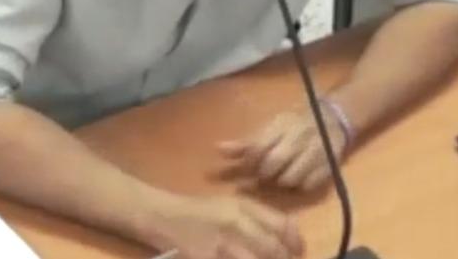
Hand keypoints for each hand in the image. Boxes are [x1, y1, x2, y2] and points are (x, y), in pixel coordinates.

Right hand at [139, 193, 304, 258]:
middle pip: (275, 250)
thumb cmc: (198, 210)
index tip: (297, 252)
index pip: (284, 226)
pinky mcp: (208, 257)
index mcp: (244, 206)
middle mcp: (237, 223)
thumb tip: (292, 232)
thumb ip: (260, 215)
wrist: (161, 216)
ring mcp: (222, 244)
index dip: (296, 244)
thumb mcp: (231, 204)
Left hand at [218, 106, 347, 192]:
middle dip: (264, 175)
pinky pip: (308, 186)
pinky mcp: (329, 165)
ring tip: (280, 178)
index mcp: (282, 125)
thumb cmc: (293, 126)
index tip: (249, 167)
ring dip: (281, 183)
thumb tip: (217, 149)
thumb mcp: (269, 129)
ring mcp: (317, 151)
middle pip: (274, 164)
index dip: (250, 162)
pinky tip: (297, 180)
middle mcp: (300, 136)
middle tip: (263, 177)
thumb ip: (245, 143)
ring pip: (290, 178)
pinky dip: (299, 187)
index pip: (259, 147)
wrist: (332, 120)